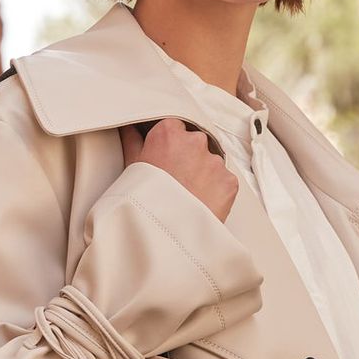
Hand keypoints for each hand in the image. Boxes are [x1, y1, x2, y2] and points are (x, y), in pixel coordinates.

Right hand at [119, 118, 239, 223]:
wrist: (165, 231)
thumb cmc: (144, 199)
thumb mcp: (132, 166)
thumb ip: (132, 141)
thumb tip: (129, 128)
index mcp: (169, 132)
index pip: (176, 128)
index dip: (171, 145)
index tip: (167, 159)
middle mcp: (196, 141)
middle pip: (196, 144)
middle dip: (189, 158)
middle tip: (177, 180)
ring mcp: (215, 161)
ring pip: (211, 164)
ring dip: (203, 175)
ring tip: (188, 196)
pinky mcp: (229, 181)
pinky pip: (224, 182)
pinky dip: (216, 191)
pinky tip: (200, 203)